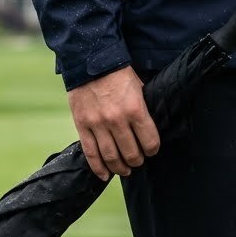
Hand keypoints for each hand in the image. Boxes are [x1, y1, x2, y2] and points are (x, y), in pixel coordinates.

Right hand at [68, 66, 160, 180]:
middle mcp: (117, 120)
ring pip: (111, 157)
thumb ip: (144, 108)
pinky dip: (98, 168)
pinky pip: (91, 153)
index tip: (151, 150)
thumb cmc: (118, 74)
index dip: (153, 150)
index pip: (150, 142)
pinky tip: (105, 175)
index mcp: (136, 109)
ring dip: (120, 168)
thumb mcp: (139, 87)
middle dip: (137, 161)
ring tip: (124, 170)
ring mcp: (98, 124)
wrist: (90, 61)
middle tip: (137, 161)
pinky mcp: (82, 126)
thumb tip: (151, 127)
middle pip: (131, 153)